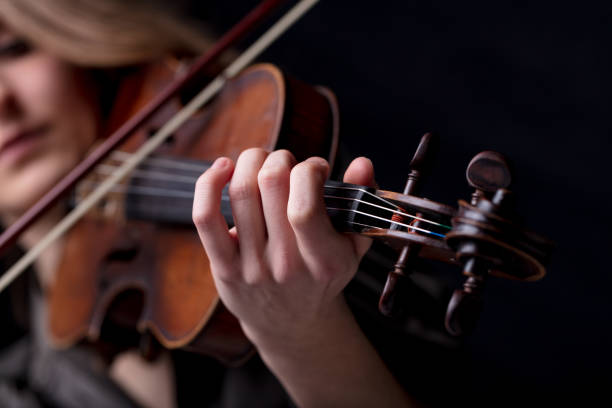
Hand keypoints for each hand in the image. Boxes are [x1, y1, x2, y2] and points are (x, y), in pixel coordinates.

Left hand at [192, 148, 374, 346]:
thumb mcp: (353, 245)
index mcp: (324, 260)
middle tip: (287, 163)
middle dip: (279, 158)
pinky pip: (206, 217)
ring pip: (241, 191)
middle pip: (271, 184)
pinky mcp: (224, 268)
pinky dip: (208, 183)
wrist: (292, 323)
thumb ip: (361, 201)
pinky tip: (223, 168)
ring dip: (251, 162)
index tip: (316, 170)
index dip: (309, 170)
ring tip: (263, 164)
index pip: (305, 205)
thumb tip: (363, 162)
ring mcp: (252, 268)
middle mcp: (286, 265)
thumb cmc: (323, 275)